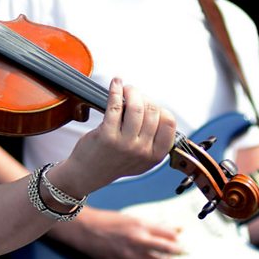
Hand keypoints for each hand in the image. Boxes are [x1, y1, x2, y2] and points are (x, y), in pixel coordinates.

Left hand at [57, 78, 177, 196]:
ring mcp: (125, 144)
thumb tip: (155, 107)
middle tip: (133, 93)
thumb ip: (154, 139)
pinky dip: (116, 90)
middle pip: (153, 110)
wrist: (88, 174)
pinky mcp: (107, 136)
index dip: (160, 108)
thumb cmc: (115, 161)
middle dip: (143, 96)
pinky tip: (115, 84)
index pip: (169, 122)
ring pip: (136, 106)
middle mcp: (142, 151)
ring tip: (125, 89)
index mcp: (155, 155)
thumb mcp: (142, 158)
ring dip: (131, 91)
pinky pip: (115, 106)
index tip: (149, 105)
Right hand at [61, 208, 183, 258]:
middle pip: (166, 251)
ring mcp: (130, 255)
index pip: (168, 235)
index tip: (181, 241)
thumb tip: (174, 229)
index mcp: (140, 226)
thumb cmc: (108, 222)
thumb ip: (154, 226)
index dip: (177, 239)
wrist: (87, 230)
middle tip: (180, 253)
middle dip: (176, 253)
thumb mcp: (133, 218)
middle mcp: (137, 241)